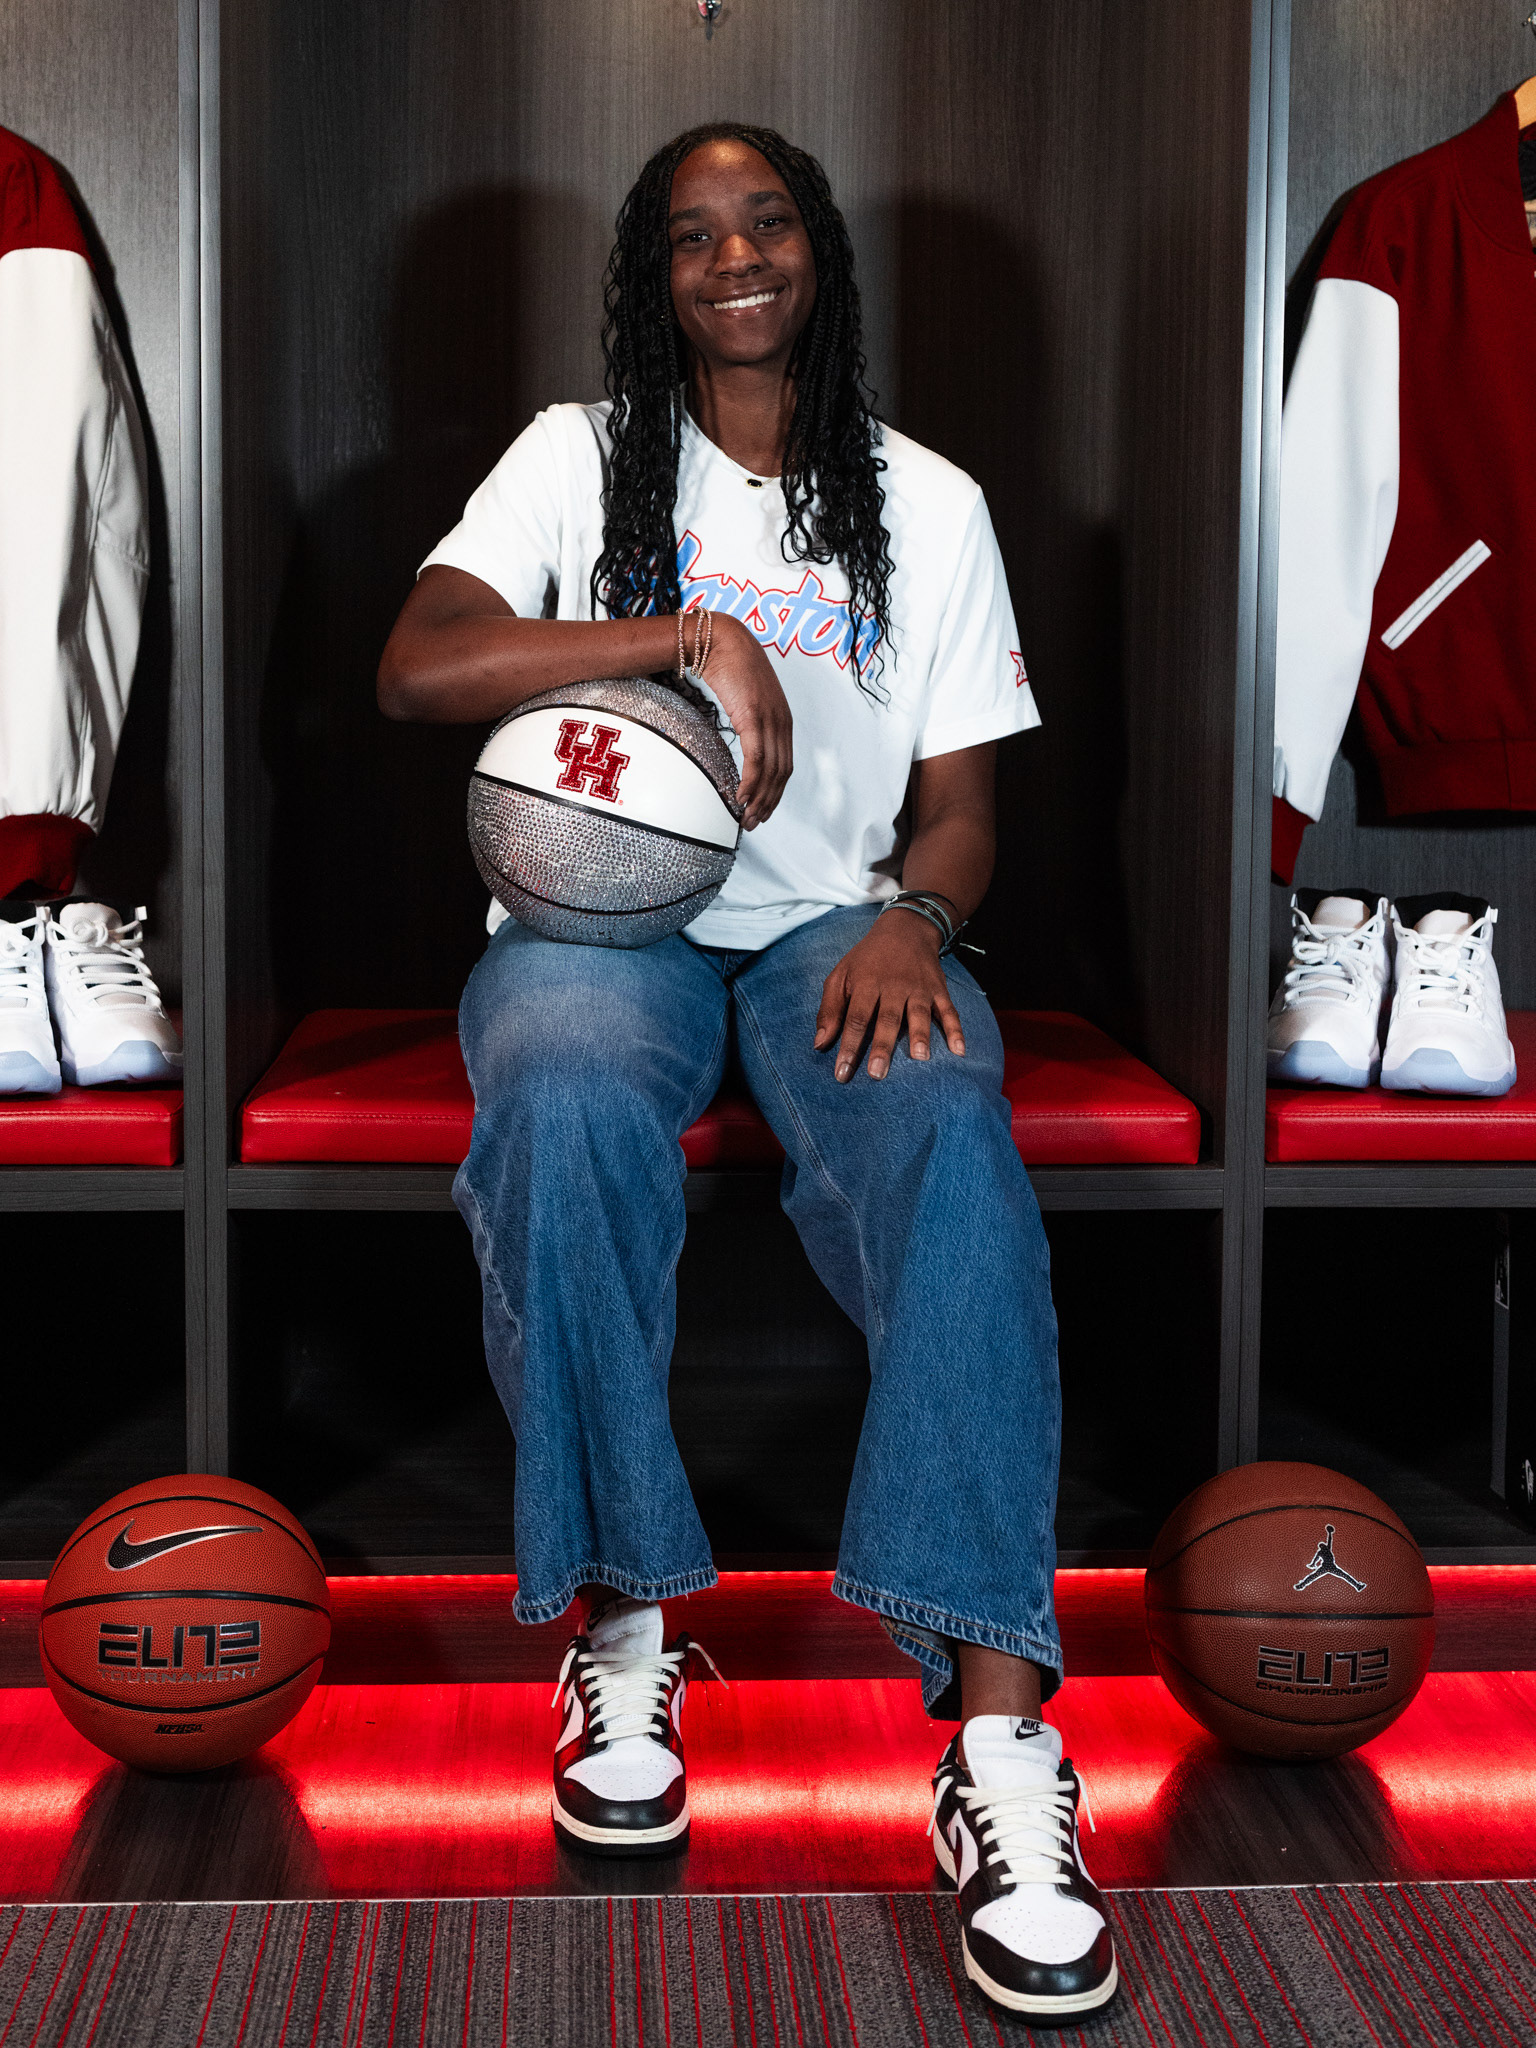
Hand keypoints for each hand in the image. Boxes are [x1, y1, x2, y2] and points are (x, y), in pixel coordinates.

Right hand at [695, 612, 792, 828]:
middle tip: (755, 823)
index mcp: (782, 719)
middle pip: (781, 774)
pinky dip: (750, 782)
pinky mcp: (753, 718)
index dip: (776, 792)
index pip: (786, 765)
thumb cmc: (730, 666)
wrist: (721, 640)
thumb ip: (750, 721)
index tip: (764, 810)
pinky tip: (741, 797)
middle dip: (769, 802)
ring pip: (770, 771)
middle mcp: (781, 722)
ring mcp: (770, 720)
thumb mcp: (747, 699)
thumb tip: (742, 741)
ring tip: (747, 817)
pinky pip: (756, 759)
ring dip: (759, 799)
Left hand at [814, 910, 966, 1081]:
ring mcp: (919, 988)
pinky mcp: (938, 990)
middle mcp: (894, 986)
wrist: (905, 929)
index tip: (842, 1073)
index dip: (849, 1046)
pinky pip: (948, 1010)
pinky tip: (958, 1050)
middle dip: (882, 1047)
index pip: (856, 1018)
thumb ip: (829, 1009)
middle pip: (887, 1019)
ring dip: (920, 1036)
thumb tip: (819, 1044)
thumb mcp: (840, 975)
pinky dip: (955, 1029)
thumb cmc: (866, 960)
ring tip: (920, 1058)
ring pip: (919, 1014)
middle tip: (877, 1074)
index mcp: (866, 983)